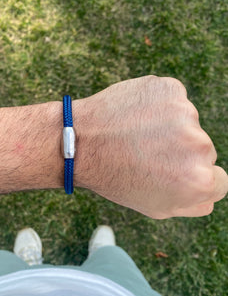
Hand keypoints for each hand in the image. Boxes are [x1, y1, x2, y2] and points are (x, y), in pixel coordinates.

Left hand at [73, 76, 227, 218]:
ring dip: (168, 128)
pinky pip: (173, 100)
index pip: (217, 180)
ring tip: (136, 135)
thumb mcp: (156, 207)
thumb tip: (211, 192)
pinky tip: (135, 116)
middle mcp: (199, 146)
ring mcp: (185, 113)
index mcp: (200, 181)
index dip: (190, 177)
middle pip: (203, 150)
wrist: (82, 141)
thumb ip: (194, 204)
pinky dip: (158, 106)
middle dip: (180, 153)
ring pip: (187, 123)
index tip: (170, 172)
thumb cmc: (115, 177)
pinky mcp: (171, 89)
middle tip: (147, 154)